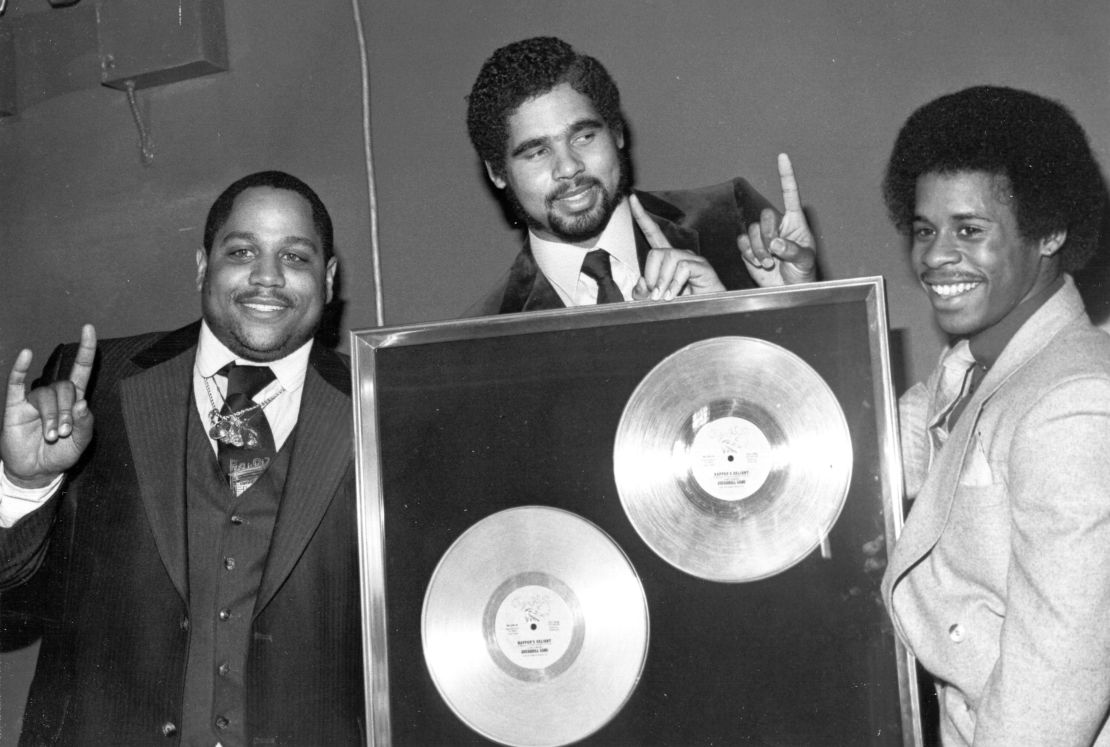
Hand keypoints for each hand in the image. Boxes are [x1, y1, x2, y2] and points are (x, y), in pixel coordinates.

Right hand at [2, 325, 96, 488]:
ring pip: (46, 395)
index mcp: (74, 401)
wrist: (35, 471)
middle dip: (66, 412)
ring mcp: (34, 400)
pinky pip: (16, 383)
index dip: (86, 350)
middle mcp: (55, 396)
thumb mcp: (80, 443)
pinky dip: (20, 368)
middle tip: (62, 433)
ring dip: (50, 417)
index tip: (88, 328)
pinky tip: (26, 355)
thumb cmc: (60, 454)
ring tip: (50, 437)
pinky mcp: (16, 406)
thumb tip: (83, 402)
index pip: (81, 370)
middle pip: (65, 389)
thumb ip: (85, 424)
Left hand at [629, 194, 725, 300]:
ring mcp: (692, 258)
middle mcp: (679, 254)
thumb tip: (642, 283)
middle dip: (650, 275)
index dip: (642, 216)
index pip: (652, 233)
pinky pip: (682, 267)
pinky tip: (674, 295)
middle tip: (655, 295)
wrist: (706, 313)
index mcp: (667, 259)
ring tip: (665, 297)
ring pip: (668, 258)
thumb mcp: (655, 300)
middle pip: (655, 252)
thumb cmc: (682, 305)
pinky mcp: (702, 266)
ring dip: (662, 281)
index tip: (632, 198)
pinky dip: (674, 283)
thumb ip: (643, 292)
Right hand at [738, 153, 817, 286]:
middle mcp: (777, 226)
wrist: (788, 291)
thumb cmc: (803, 274)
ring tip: (769, 263)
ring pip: (752, 231)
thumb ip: (792, 250)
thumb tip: (776, 243)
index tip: (782, 156)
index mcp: (795, 222)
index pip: (790, 193)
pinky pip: (742, 243)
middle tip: (776, 253)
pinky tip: (759, 263)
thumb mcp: (805, 261)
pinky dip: (749, 254)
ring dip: (759, 250)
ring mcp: (762, 237)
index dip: (786, 175)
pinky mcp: (749, 248)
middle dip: (768, 236)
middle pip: (765, 216)